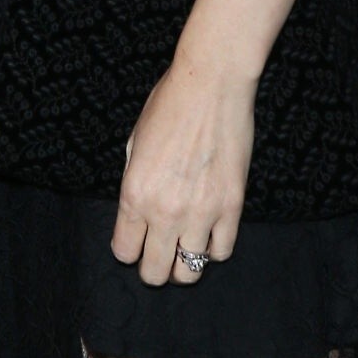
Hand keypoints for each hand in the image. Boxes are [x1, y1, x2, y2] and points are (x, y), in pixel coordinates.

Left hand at [111, 62, 253, 284]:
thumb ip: (134, 181)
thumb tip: (138, 210)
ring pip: (190, 272)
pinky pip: (222, 251)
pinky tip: (208, 232)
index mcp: (135, 193)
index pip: (124, 251)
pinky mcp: (232, 207)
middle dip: (153, 267)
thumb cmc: (168, 105)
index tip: (134, 241)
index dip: (127, 249)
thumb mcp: (135, 142)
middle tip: (158, 253)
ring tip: (183, 247)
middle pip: (155, 272)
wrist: (211, 85)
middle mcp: (165, 211)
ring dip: (183, 264)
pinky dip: (213, 248)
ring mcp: (201, 212)